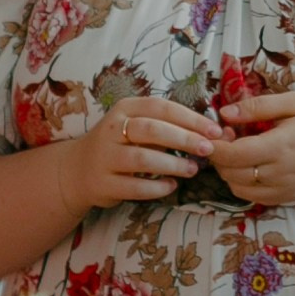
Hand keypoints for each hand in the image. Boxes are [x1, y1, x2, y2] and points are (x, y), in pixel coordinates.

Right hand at [64, 96, 225, 213]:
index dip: (190, 118)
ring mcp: (105, 157)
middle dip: (184, 139)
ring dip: (172, 165)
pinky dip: (156, 188)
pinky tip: (172, 186)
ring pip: (142, 159)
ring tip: (193, 169)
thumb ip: (169, 126)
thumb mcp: (138, 126)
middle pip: (151, 130)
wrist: (79, 170)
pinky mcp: (103, 184)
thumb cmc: (121, 144)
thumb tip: (214, 133)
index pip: (160, 107)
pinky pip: (134, 187)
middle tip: (208, 149)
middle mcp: (112, 130)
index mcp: (124, 109)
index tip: (215, 130)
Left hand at [214, 90, 294, 204]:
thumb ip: (258, 107)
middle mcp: (280, 173)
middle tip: (228, 138)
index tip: (215, 133)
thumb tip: (225, 114)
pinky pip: (259, 198)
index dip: (215, 147)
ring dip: (231, 174)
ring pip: (242, 190)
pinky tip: (254, 167)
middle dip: (221, 158)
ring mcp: (287, 189)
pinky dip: (247, 186)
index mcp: (279, 147)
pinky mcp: (294, 196)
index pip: (231, 156)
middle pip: (232, 175)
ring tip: (240, 153)